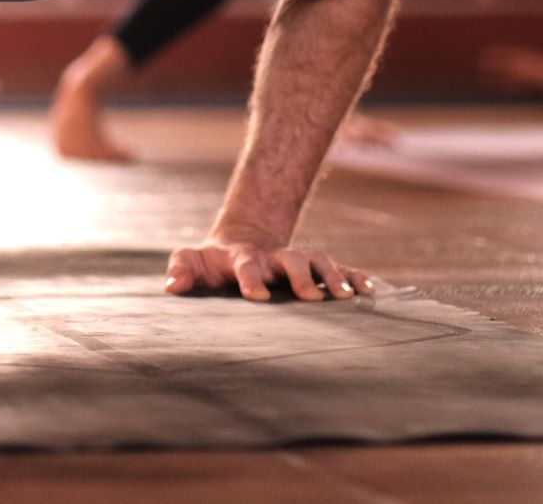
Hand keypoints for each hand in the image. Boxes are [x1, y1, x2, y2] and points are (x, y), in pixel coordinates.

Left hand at [164, 239, 373, 301]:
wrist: (242, 243)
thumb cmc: (213, 264)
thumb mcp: (192, 262)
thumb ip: (181, 269)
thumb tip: (172, 286)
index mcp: (243, 258)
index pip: (246, 265)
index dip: (250, 278)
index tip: (256, 297)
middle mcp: (274, 258)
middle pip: (293, 258)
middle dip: (302, 276)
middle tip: (313, 298)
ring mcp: (298, 261)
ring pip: (320, 260)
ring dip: (334, 276)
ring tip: (347, 297)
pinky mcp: (315, 269)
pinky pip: (342, 269)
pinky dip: (356, 278)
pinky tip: (371, 292)